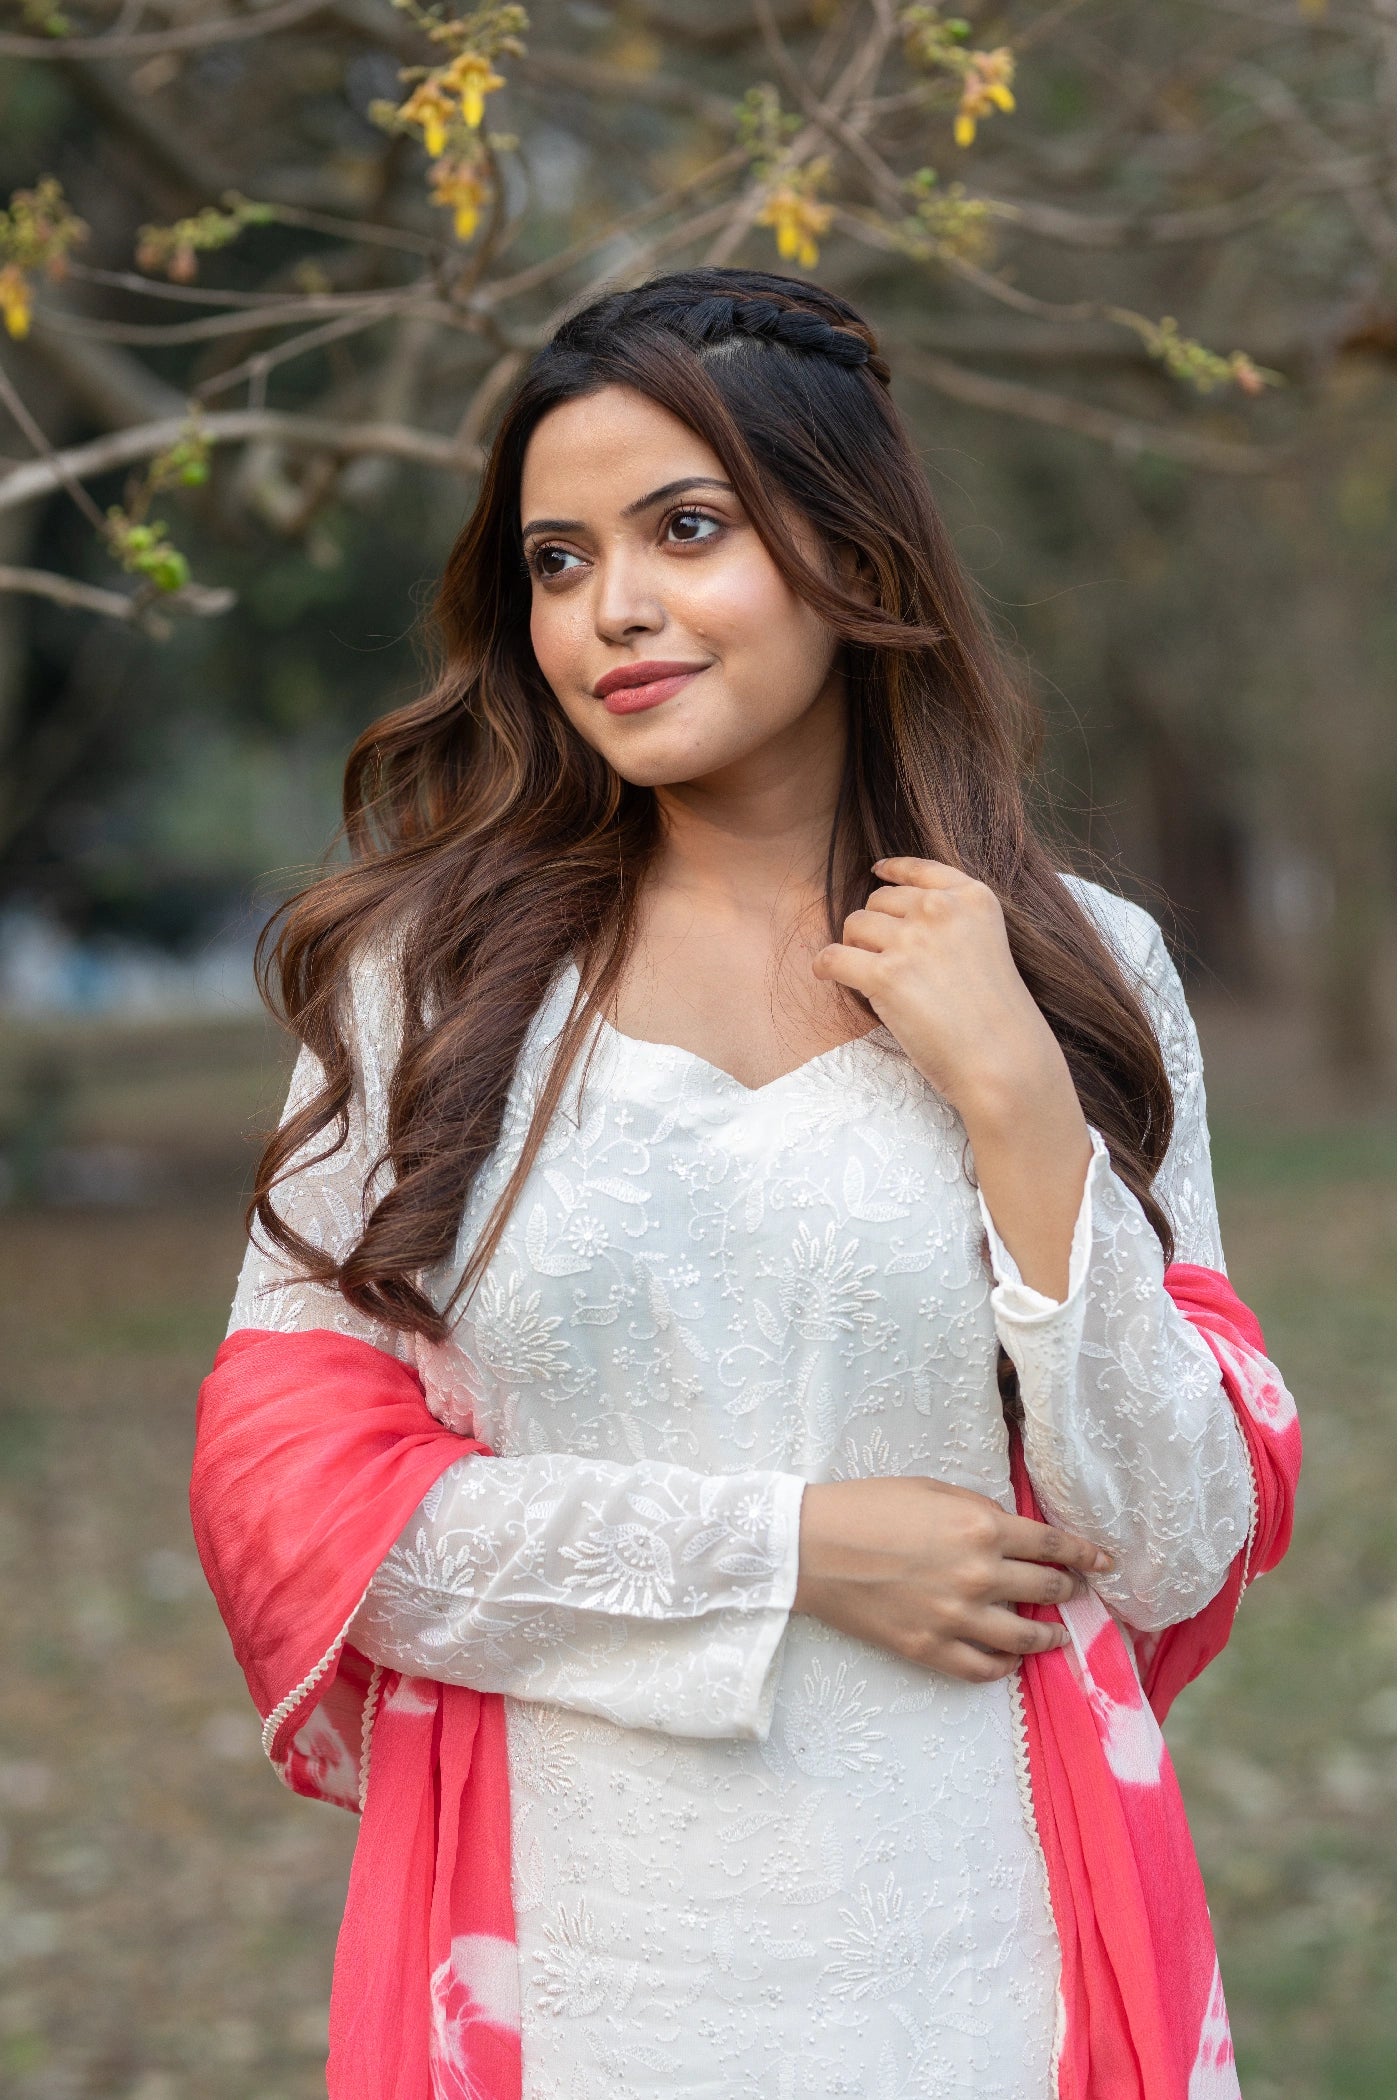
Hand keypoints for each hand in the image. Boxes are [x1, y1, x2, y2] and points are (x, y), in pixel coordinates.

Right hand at [793, 1475, 1110, 1681]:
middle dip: (1069, 1589)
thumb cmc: (869, 1505)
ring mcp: (955, 1618)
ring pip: (1025, 1636)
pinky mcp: (929, 1649)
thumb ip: (980, 1511)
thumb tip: (1014, 1531)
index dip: (1086, 1554)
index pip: (1054, 1545)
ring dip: (1048, 1634)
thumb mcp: (933, 1490)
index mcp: (981, 1527)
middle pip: (1047, 1589)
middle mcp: (978, 1575)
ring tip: (1055, 1633)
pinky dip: (1004, 1665)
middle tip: (1076, 1591)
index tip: (1104, 1562)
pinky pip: (983, 1669)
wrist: (812, 1546)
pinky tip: (1010, 1657)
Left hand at [811, 855, 1067, 1126]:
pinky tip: (827, 974)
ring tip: (871, 976)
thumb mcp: (987, 947)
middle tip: (885, 960)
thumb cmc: (997, 1018)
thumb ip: (951, 924)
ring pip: (854, 924)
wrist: (1004, 1061)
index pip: (921, 869)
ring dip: (855, 948)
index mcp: (974, 899)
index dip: (894, 870)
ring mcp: (914, 940)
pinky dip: (825, 966)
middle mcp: (942, 910)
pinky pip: (833, 957)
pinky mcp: (887, 975)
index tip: (877, 872)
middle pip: (879, 900)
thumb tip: (890, 916)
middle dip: (875, 926)